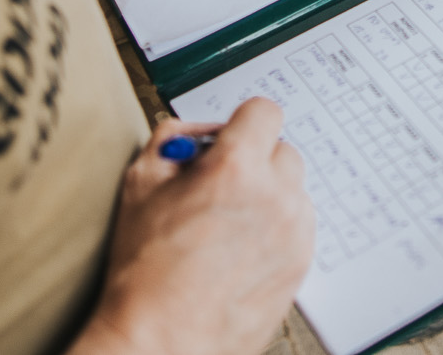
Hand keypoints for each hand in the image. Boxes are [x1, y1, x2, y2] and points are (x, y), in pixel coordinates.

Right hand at [71, 99, 313, 354]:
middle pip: (282, 150)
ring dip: (270, 195)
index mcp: (236, 168)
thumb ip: (174, 139)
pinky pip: (299, 227)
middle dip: (254, 161)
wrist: (162, 340)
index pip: (264, 111)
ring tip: (228, 226)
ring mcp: (295, 232)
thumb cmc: (145, 271)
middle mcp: (276, 195)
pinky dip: (277, 230)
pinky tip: (241, 251)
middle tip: (221, 187)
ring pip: (294, 189)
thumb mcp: (140, 183)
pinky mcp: (302, 264)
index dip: (242, 123)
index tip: (229, 140)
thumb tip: (201, 133)